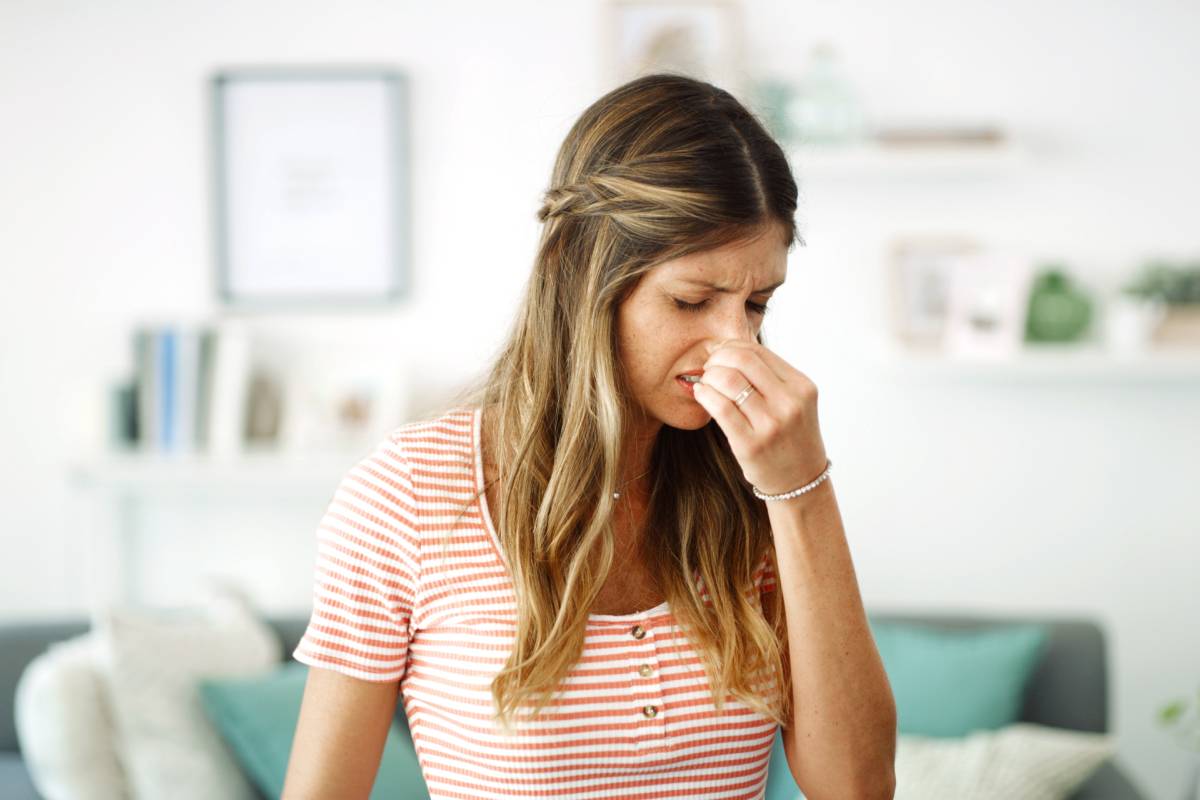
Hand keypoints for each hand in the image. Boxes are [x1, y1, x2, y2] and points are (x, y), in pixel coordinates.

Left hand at [691, 339, 828, 495]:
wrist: (801, 481)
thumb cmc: (791, 437)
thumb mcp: (794, 401)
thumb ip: (770, 376)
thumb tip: (731, 348)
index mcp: (801, 387)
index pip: (758, 351)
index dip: (731, 347)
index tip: (719, 354)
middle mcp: (789, 403)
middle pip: (742, 359)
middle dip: (717, 358)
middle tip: (709, 367)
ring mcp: (771, 424)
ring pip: (728, 380)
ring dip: (709, 376)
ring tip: (706, 382)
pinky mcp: (750, 444)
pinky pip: (720, 407)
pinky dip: (704, 394)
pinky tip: (701, 394)